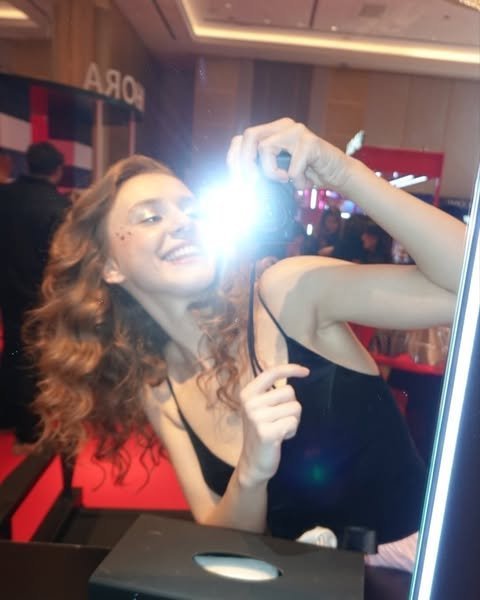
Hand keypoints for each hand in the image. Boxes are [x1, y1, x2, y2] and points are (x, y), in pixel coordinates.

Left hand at [227, 118, 354, 191]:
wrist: (338, 175)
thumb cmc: (307, 175)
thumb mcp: (279, 174)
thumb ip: (260, 173)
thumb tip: (239, 185)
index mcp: (272, 132)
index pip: (240, 139)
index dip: (234, 160)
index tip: (237, 183)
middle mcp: (282, 126)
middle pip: (249, 135)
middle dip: (245, 163)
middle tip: (253, 183)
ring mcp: (296, 131)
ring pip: (266, 148)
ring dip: (271, 172)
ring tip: (285, 180)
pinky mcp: (310, 142)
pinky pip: (291, 167)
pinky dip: (295, 180)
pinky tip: (304, 181)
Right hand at [237, 363, 308, 487]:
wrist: (253, 462)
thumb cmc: (262, 431)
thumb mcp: (260, 407)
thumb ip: (271, 391)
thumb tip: (296, 371)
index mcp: (247, 394)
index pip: (271, 373)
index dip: (290, 369)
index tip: (306, 371)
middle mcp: (250, 403)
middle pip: (289, 391)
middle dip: (291, 405)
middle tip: (279, 419)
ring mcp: (257, 418)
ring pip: (295, 407)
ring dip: (293, 419)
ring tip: (280, 428)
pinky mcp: (266, 433)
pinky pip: (293, 422)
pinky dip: (292, 430)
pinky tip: (281, 437)